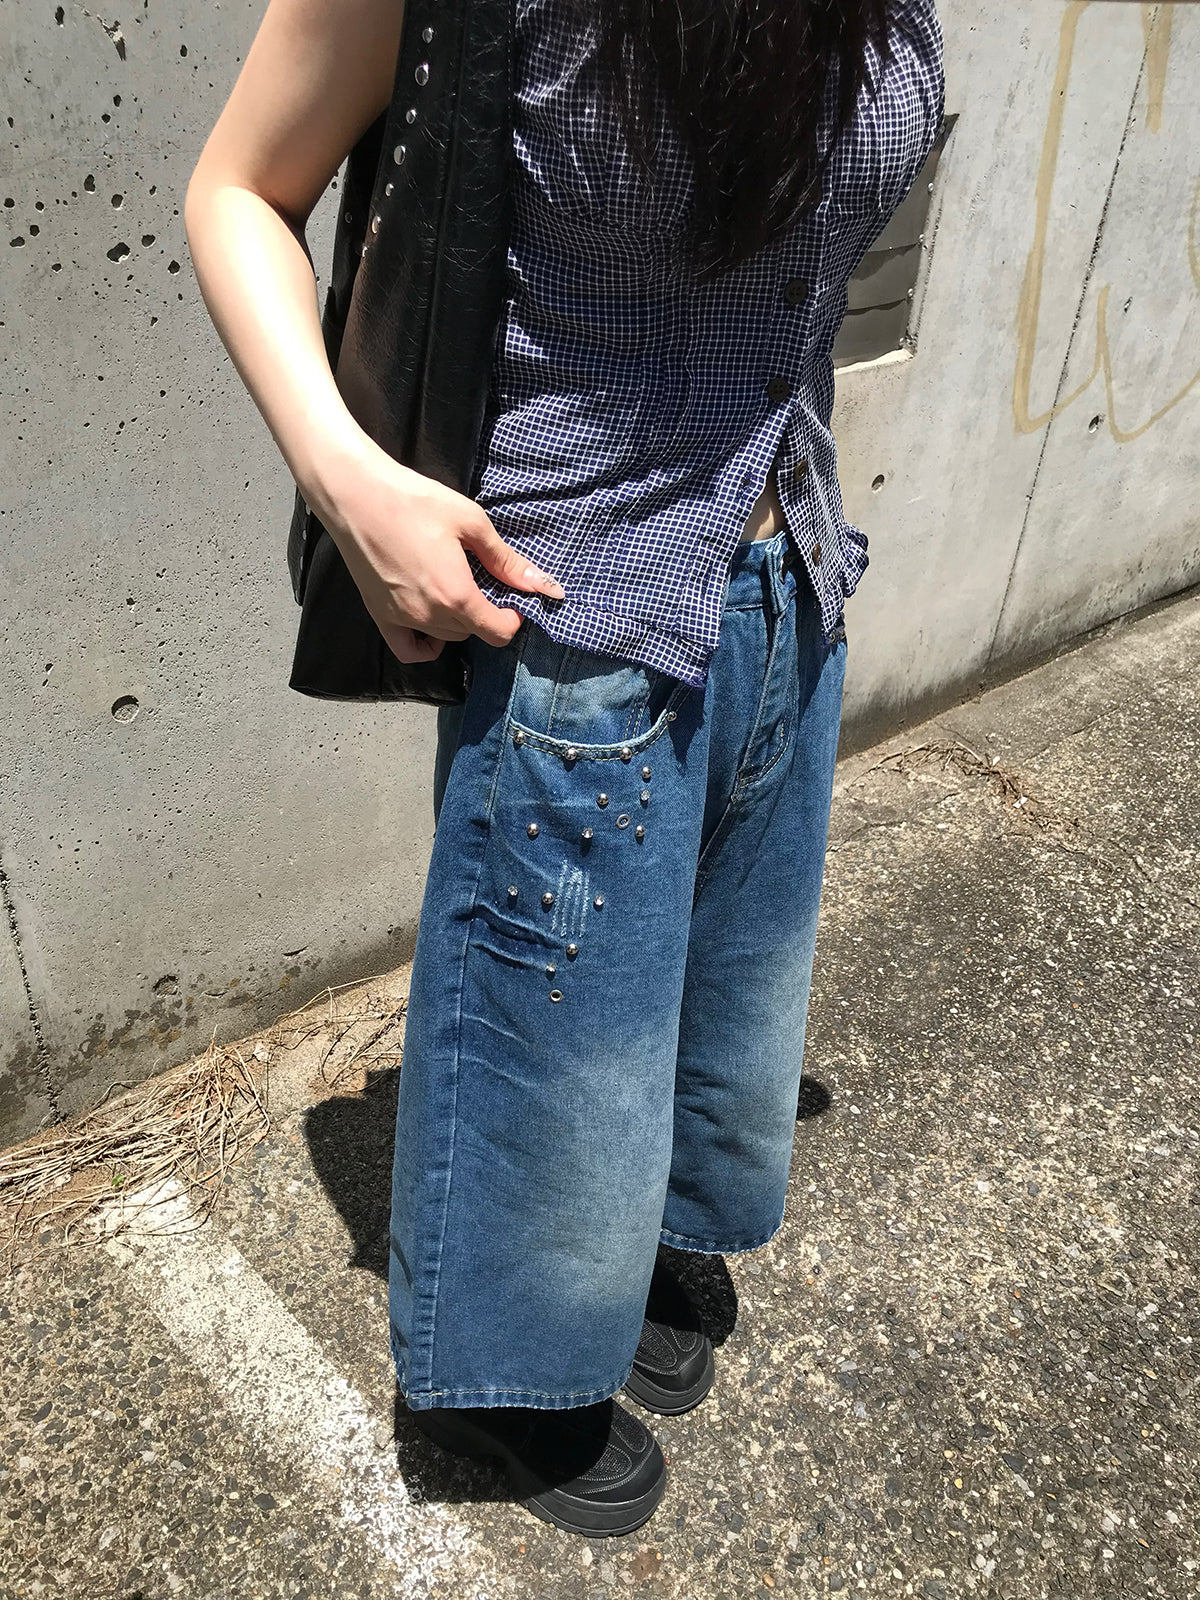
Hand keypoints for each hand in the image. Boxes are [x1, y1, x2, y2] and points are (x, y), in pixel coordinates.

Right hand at [310, 434, 563, 663]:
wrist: (356, 496)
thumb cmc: (414, 501)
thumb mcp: (471, 523)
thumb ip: (506, 560)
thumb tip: (543, 585)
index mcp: (456, 594)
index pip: (497, 633)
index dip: (512, 620)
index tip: (513, 601)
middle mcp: (430, 615)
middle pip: (472, 634)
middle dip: (485, 616)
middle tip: (482, 586)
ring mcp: (402, 619)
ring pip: (445, 638)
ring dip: (458, 623)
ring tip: (455, 590)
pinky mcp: (380, 615)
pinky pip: (409, 650)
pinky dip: (426, 645)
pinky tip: (431, 623)